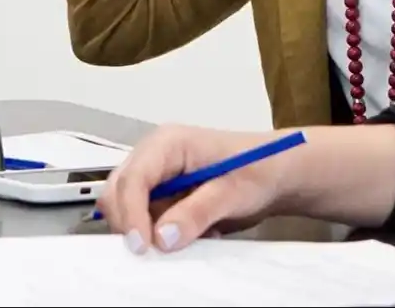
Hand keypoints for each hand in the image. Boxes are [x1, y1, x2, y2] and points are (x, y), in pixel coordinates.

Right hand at [97, 125, 292, 253]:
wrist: (276, 174)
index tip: (142, 246)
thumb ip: (197, 212)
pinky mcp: (162, 197)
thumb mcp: (233, 191)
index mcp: (169, 143)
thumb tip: (162, 237)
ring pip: (128, 212)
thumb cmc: (259, 168)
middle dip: (132, 224)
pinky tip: (195, 233)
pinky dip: (163, 235)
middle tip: (155, 250)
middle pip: (118, 194)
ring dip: (151, 232)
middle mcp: (155, 157)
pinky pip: (147, 222)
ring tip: (191, 235)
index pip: (132, 178)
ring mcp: (156, 178)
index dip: (130, 214)